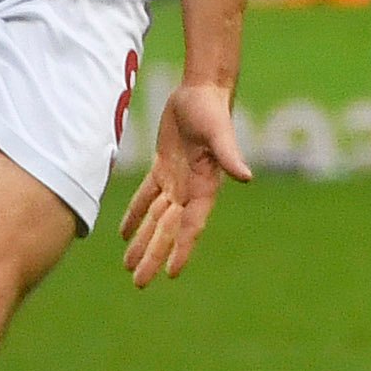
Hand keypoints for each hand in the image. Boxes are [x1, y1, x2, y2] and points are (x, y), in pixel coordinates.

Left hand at [118, 82, 249, 284]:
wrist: (202, 89)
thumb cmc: (212, 109)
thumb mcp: (220, 132)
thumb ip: (230, 156)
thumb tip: (246, 177)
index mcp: (205, 187)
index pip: (191, 226)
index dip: (181, 250)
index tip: (170, 273)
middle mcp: (191, 189)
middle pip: (168, 230)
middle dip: (154, 255)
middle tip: (139, 281)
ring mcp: (177, 180)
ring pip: (156, 219)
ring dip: (143, 241)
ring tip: (128, 266)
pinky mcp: (163, 167)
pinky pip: (147, 197)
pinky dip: (136, 215)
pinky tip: (124, 233)